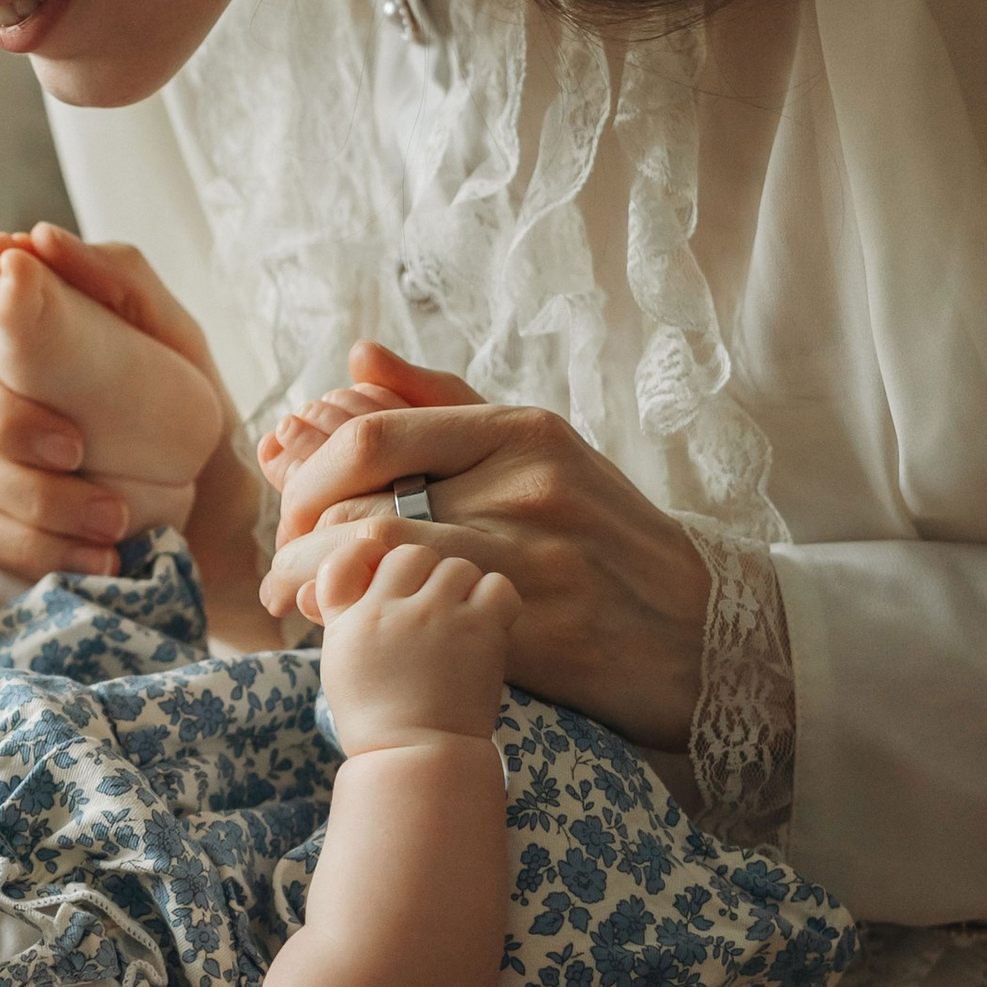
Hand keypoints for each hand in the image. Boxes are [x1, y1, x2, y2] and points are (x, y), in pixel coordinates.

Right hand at [0, 224, 245, 586]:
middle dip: (11, 426)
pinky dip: (31, 552)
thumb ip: (118, 281)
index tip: (16, 292)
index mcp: (29, 338)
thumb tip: (34, 241)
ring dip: (37, 504)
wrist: (210, 526)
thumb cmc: (183, 420)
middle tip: (78, 452)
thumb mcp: (174, 343)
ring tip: (114, 522)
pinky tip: (94, 561)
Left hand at [260, 344, 709, 747]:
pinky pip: (424, 612)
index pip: (374, 431)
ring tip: (291, 598)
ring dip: (313, 575)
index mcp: (522, 430)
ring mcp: (535, 554)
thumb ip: (444, 403)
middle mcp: (527, 481)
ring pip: (382, 548)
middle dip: (299, 527)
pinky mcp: (540, 626)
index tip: (290, 498)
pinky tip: (343, 626)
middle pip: (366, 488)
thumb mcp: (544, 452)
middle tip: (280, 564)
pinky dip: (367, 614)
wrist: (705, 632)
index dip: (308, 468)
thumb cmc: (608, 538)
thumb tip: (356, 355)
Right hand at [314, 540, 520, 754]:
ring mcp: (438, 616)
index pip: (353, 554)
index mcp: (352, 619)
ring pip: (455, 566)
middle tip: (428, 609)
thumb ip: (344, 614)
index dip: (368, 557)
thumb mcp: (341, 661)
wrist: (418, 758)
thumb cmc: (377, 717)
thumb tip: (356, 576)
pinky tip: (486, 623)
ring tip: (458, 621)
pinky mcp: (480, 630)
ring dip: (459, 589)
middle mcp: (392, 610)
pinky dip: (494, 600)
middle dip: (421, 576)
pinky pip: (496, 585)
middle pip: (411, 555)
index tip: (382, 577)